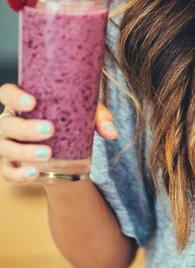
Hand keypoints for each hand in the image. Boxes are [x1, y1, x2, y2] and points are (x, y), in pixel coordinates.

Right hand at [0, 83, 117, 183]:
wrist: (67, 151)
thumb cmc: (71, 120)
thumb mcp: (86, 113)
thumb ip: (99, 118)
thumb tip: (112, 133)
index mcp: (22, 102)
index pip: (6, 93)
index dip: (14, 97)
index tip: (33, 102)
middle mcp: (10, 121)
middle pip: (6, 123)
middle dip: (25, 128)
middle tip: (49, 130)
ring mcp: (7, 144)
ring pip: (4, 147)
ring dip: (24, 151)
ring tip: (48, 154)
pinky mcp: (11, 165)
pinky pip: (8, 171)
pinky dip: (19, 174)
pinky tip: (35, 173)